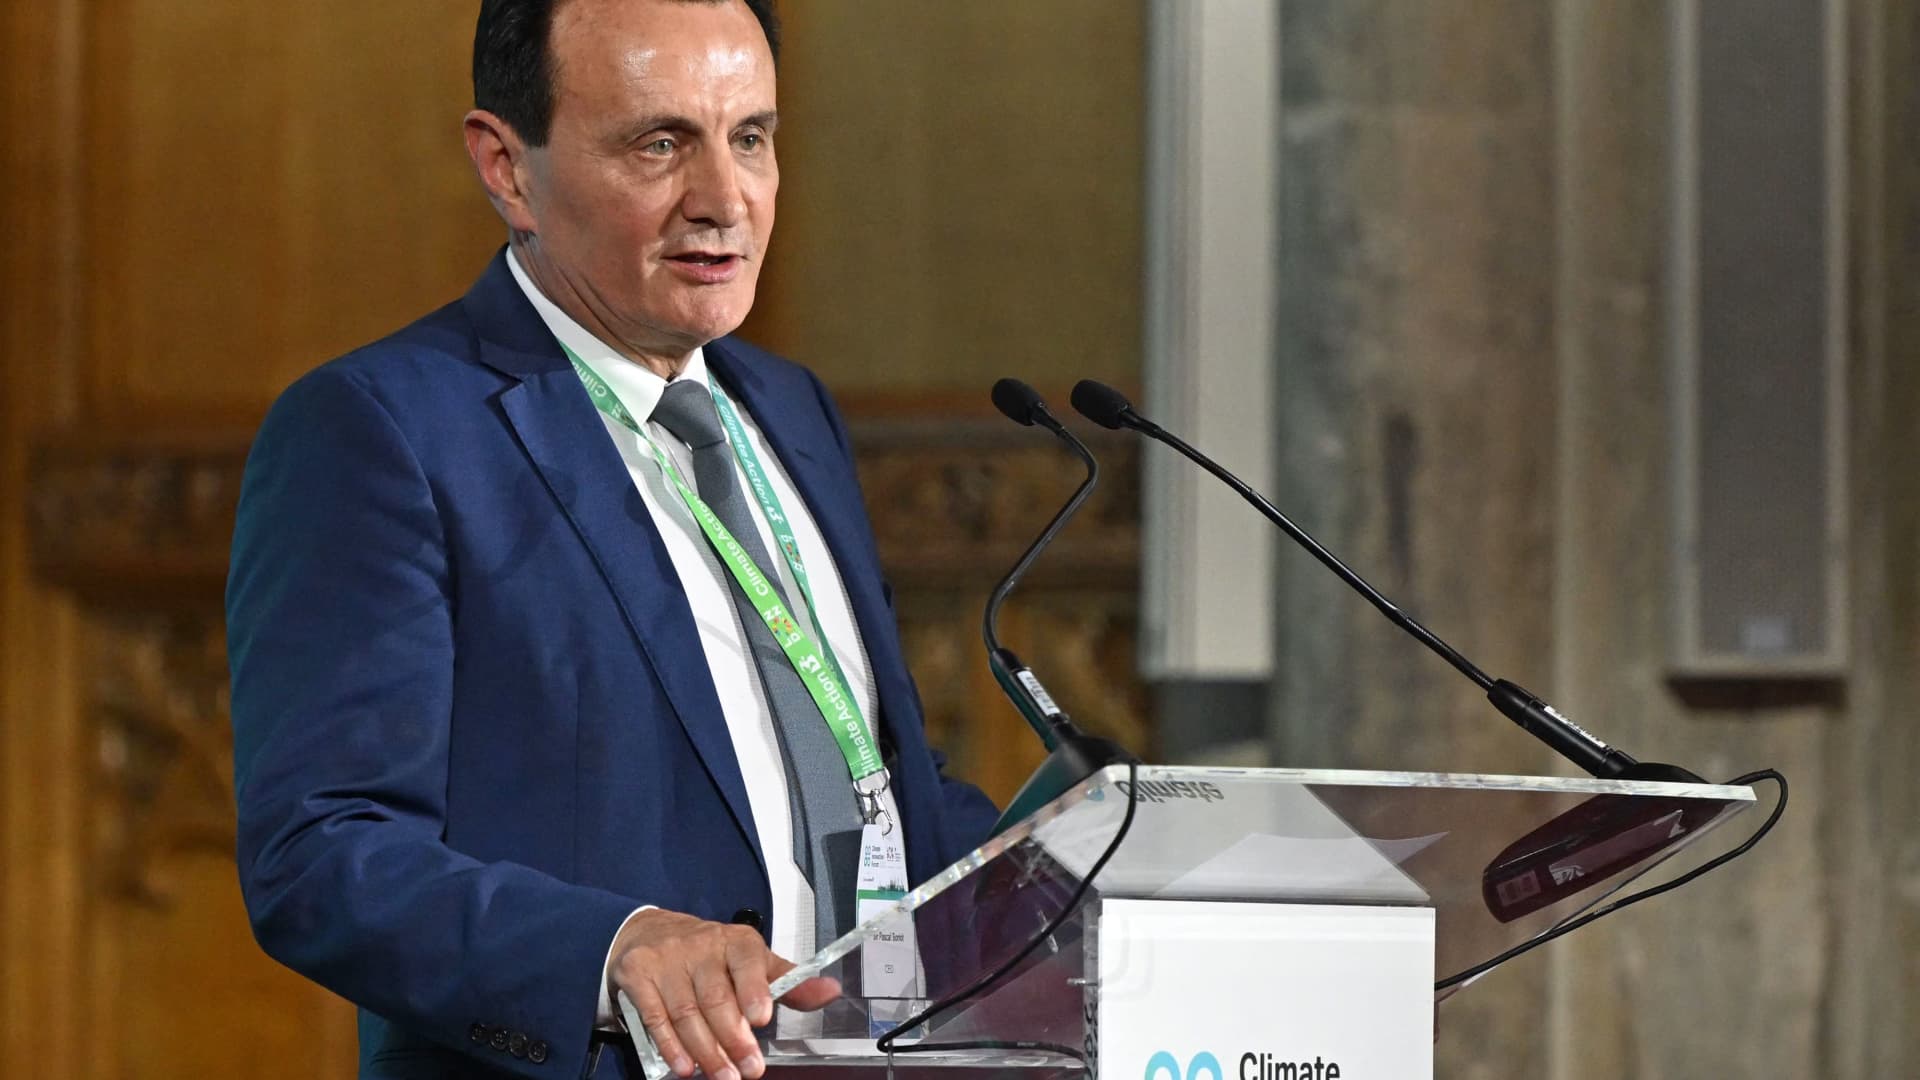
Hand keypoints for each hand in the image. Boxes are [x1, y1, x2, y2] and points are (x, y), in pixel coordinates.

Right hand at [609, 908, 839, 1079]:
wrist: (649, 931)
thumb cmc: (709, 953)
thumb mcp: (750, 960)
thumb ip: (789, 981)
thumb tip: (830, 991)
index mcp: (735, 940)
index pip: (747, 961)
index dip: (754, 989)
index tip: (761, 1018)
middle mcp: (701, 946)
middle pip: (716, 997)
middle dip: (734, 1038)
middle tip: (749, 1070)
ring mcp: (667, 960)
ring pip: (687, 1012)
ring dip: (706, 1050)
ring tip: (723, 1075)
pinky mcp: (638, 975)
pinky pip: (655, 1016)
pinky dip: (671, 1046)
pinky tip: (685, 1066)